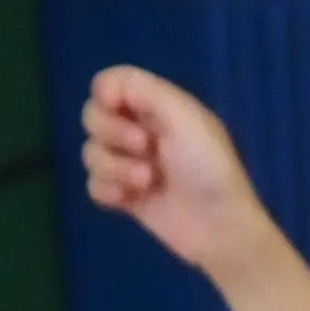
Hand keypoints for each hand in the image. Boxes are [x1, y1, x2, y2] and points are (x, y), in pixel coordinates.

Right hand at [81, 64, 268, 275]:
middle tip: (145, 147)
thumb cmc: (208, 166)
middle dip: (112, 132)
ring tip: (147, 181)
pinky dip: (106, 191)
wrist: (219, 227)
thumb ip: (144, 89)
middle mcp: (139, 130)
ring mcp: (129, 164)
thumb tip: (105, 89)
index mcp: (156, 105)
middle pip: (92, 116)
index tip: (115, 106)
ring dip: (114, 166)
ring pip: (90, 152)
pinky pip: (93, 185)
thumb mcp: (184, 116)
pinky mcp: (124, 196)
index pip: (111, 83)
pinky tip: (128, 200)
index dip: (105, 92)